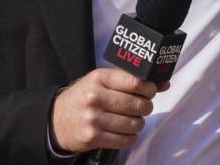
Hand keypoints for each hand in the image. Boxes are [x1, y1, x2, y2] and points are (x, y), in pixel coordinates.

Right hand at [50, 68, 167, 152]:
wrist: (55, 120)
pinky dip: (129, 137)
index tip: (150, 91)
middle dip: (145, 107)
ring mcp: (94, 118)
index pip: (136, 82)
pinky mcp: (93, 137)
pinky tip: (123, 131)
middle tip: (141, 107)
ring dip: (138, 123)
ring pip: (135, 123)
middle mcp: (96, 97)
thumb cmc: (84, 98)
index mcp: (99, 78)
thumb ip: (131, 80)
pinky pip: (126, 139)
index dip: (149, 88)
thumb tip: (164, 83)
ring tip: (131, 119)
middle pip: (138, 104)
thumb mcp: (102, 81)